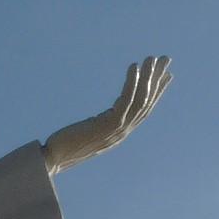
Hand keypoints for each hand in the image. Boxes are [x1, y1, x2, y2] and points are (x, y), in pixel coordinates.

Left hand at [42, 57, 170, 174]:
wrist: (52, 160)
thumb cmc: (63, 147)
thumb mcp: (87, 134)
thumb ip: (98, 126)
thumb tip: (98, 120)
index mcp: (119, 134)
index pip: (143, 110)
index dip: (156, 92)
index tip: (166, 75)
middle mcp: (122, 133)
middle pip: (146, 102)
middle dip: (157, 80)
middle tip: (166, 59)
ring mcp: (117, 131)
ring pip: (140, 100)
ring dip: (148, 77)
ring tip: (151, 58)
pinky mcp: (107, 126)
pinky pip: (126, 100)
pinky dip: (132, 83)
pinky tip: (134, 67)